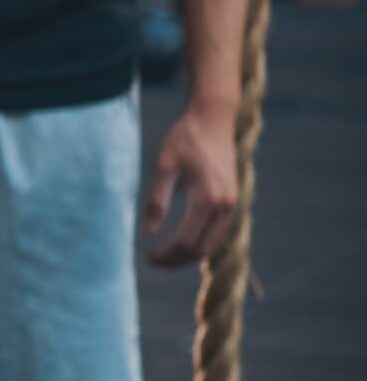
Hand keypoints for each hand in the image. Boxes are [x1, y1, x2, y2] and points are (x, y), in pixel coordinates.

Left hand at [144, 103, 239, 266]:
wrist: (214, 119)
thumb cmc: (184, 139)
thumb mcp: (163, 166)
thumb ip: (156, 200)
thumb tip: (149, 233)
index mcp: (206, 197)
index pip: (185, 240)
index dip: (165, 253)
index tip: (146, 256)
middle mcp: (224, 205)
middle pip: (200, 249)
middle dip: (175, 260)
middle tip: (152, 261)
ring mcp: (232, 205)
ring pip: (212, 245)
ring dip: (188, 256)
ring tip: (164, 256)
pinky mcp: (232, 202)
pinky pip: (217, 234)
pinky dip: (200, 244)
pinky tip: (180, 244)